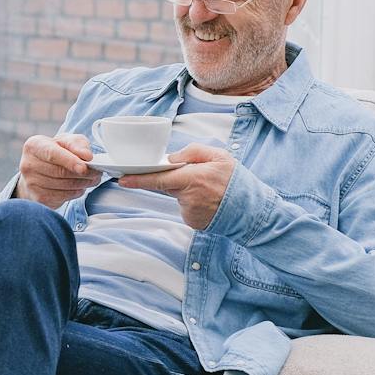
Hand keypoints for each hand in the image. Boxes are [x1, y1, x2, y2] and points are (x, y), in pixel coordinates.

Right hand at [16, 133, 96, 207]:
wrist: (40, 171)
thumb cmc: (56, 153)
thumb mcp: (67, 142)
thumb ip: (77, 144)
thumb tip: (86, 156)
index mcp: (33, 146)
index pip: (52, 154)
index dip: (69, 161)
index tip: (84, 167)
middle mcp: (27, 164)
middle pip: (59, 172)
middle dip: (82, 173)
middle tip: (97, 173)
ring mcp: (30, 183)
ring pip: (62, 186)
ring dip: (82, 184)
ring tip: (92, 179)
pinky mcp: (37, 198)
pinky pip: (61, 197)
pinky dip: (75, 193)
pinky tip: (79, 187)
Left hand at [117, 144, 234, 228]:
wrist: (252, 211)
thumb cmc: (235, 181)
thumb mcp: (219, 156)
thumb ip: (193, 152)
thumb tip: (171, 158)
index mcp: (194, 178)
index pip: (159, 179)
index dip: (138, 179)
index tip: (122, 179)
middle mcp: (189, 197)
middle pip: (167, 185)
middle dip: (171, 179)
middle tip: (193, 177)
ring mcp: (189, 212)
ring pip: (177, 196)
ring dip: (185, 191)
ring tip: (208, 189)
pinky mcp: (192, 222)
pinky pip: (185, 208)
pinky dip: (192, 202)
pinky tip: (207, 201)